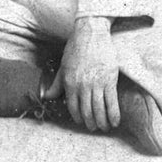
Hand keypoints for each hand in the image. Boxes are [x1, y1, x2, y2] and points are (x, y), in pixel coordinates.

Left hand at [55, 17, 120, 131]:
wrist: (91, 32)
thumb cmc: (76, 48)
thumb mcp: (63, 66)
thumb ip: (56, 84)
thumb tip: (46, 96)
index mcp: (69, 83)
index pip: (73, 108)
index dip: (78, 118)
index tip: (83, 122)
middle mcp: (82, 86)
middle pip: (87, 112)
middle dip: (91, 124)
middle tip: (94, 128)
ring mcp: (96, 84)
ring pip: (99, 110)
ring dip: (102, 123)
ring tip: (104, 127)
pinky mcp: (109, 81)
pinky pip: (112, 103)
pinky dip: (113, 115)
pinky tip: (115, 122)